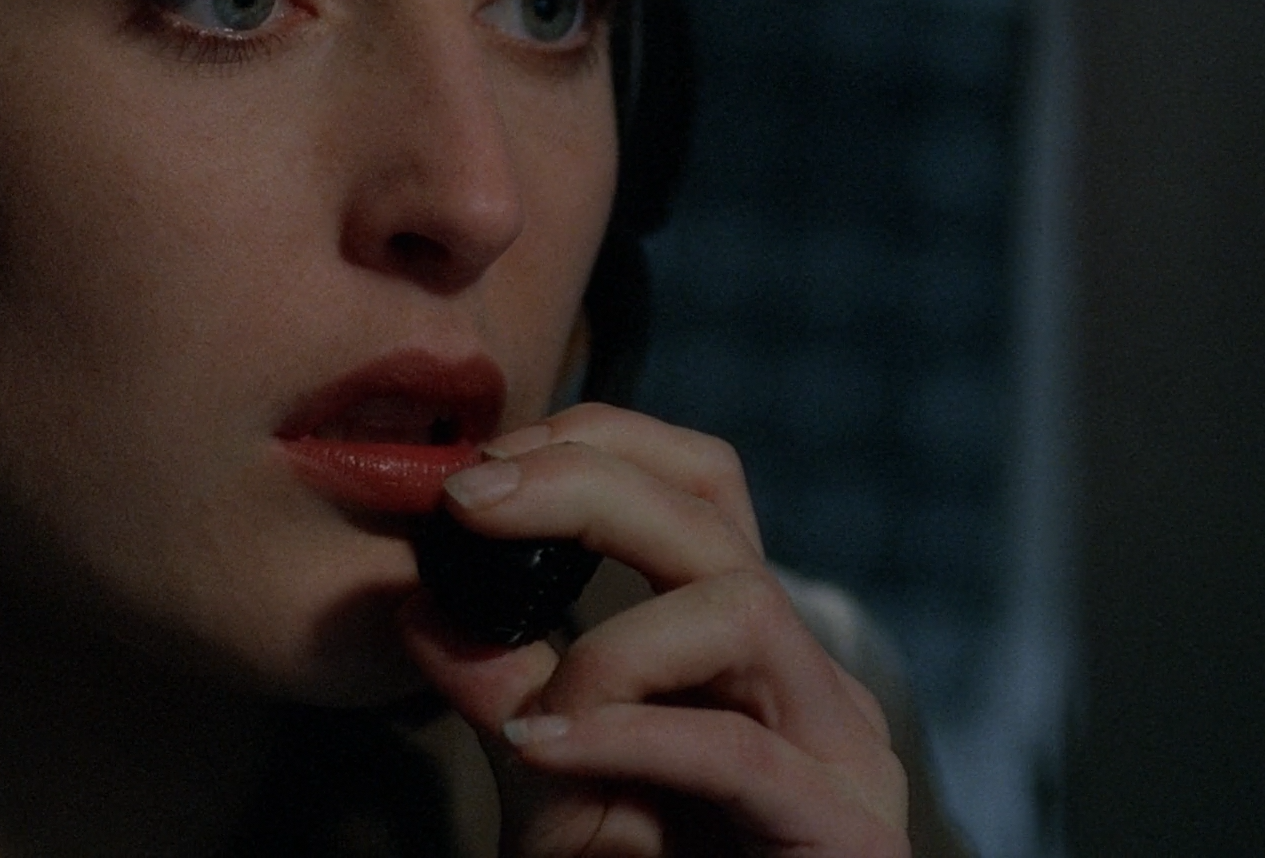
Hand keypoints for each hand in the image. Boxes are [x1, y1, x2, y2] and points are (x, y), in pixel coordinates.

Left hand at [400, 403, 908, 856]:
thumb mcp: (558, 792)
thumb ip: (510, 697)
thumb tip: (419, 606)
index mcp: (746, 652)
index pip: (698, 487)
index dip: (597, 445)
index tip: (481, 471)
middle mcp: (807, 681)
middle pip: (717, 514)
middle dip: (584, 483)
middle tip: (473, 500)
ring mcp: (840, 752)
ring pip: (741, 606)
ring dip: (611, 643)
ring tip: (536, 716)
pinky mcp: (846, 834)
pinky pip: (737, 754)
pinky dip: (629, 739)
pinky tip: (550, 750)